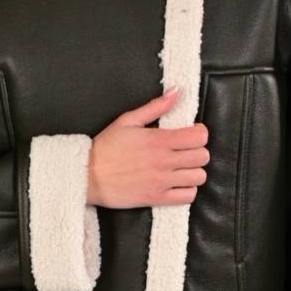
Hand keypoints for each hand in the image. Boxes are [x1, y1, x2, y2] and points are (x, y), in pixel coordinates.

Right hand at [86, 86, 209, 208]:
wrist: (87, 176)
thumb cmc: (106, 147)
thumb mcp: (127, 120)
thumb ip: (155, 106)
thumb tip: (176, 92)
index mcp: (159, 140)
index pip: (199, 137)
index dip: (199, 133)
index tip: (191, 134)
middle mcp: (164, 161)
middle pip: (203, 157)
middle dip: (198, 152)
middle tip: (186, 151)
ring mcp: (162, 181)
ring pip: (199, 177)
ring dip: (194, 171)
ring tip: (182, 168)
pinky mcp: (157, 198)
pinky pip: (188, 196)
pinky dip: (187, 190)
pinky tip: (177, 183)